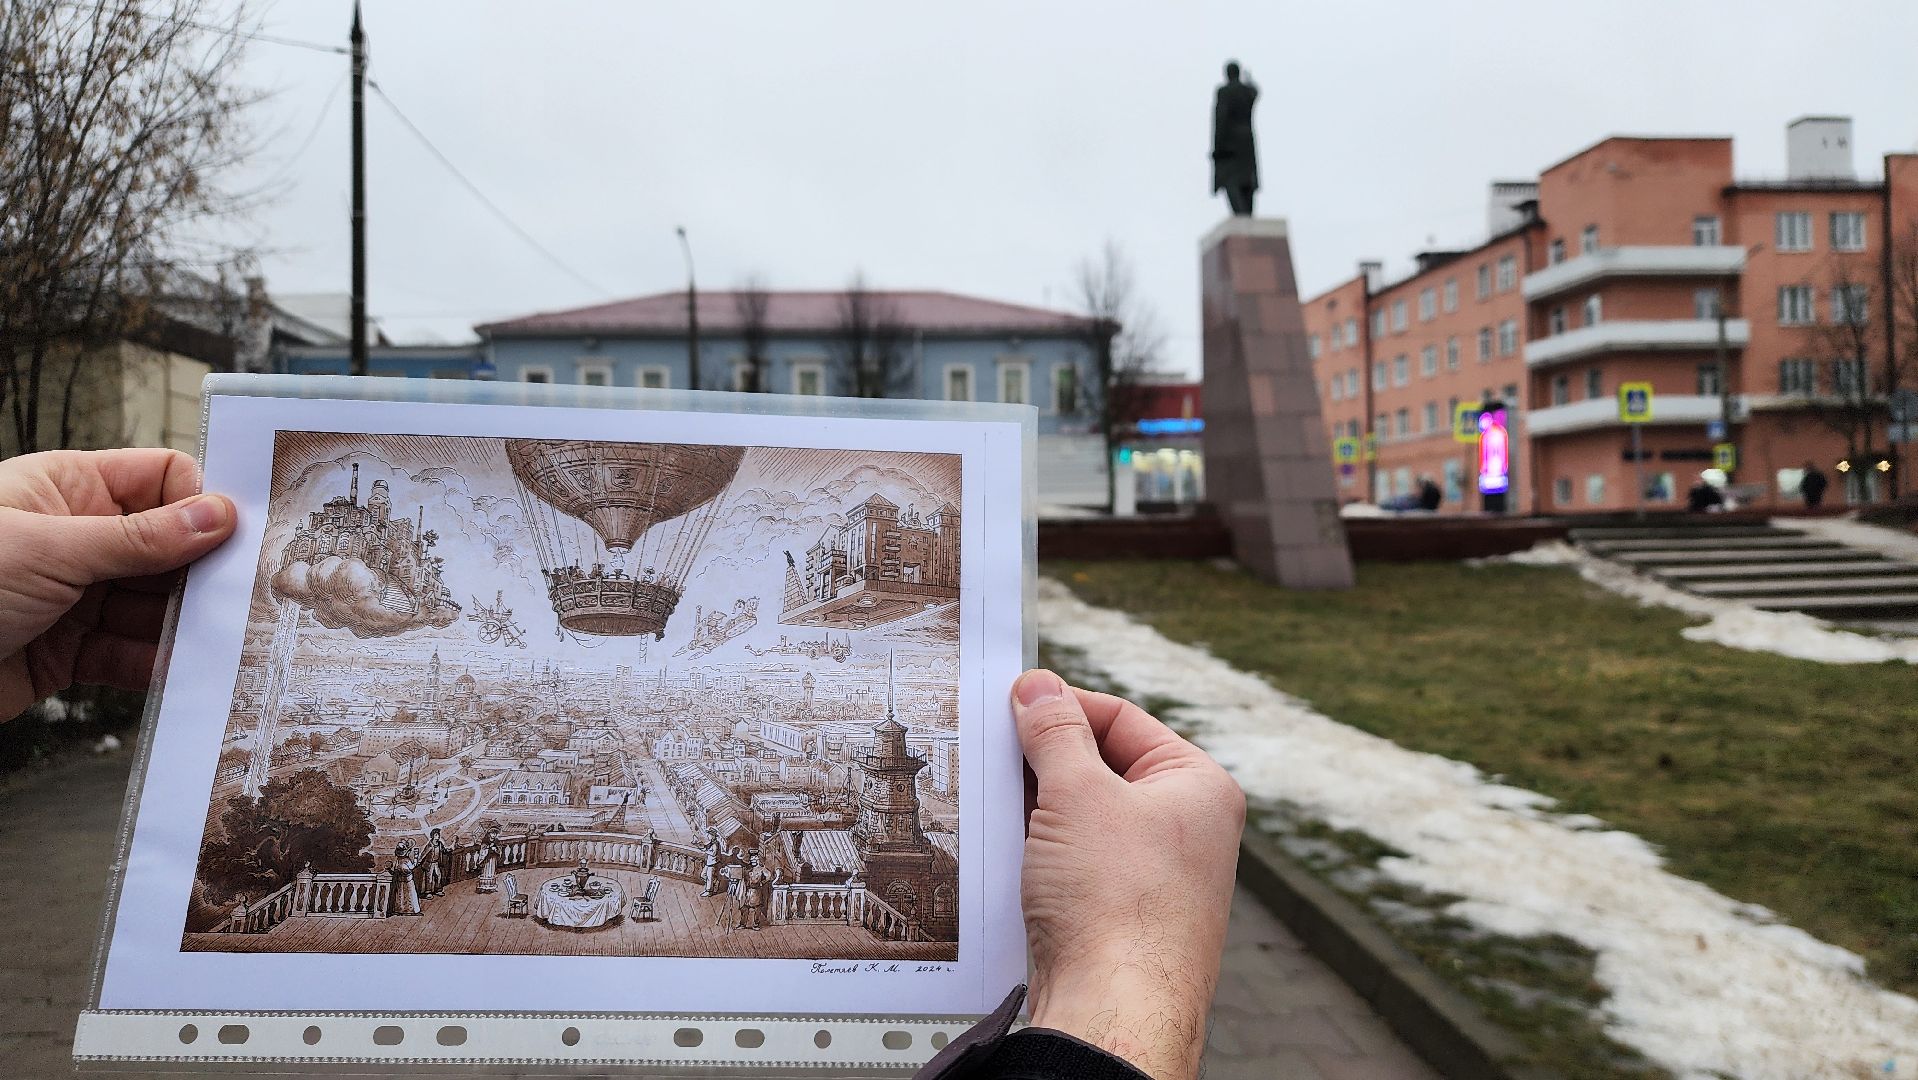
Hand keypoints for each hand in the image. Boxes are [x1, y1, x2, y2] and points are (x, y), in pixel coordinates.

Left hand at [0, 448, 236, 719]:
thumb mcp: (52, 550)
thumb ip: (141, 539)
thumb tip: (219, 515)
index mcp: (66, 488)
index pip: (160, 479)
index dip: (200, 503)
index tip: (238, 535)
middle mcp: (75, 537)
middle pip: (166, 547)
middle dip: (202, 571)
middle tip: (246, 594)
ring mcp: (72, 595)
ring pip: (153, 604)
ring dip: (186, 623)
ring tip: (223, 639)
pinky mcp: (66, 650)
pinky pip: (128, 652)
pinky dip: (157, 663)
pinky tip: (184, 670)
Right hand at [1011, 669, 1244, 1079]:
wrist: (1115, 1008)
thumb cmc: (1117, 905)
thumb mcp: (1076, 794)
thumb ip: (1054, 732)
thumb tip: (1038, 688)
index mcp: (1198, 786)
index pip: (1122, 719)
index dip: (1064, 707)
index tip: (1012, 705)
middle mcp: (1187, 829)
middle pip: (1102, 768)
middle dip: (1045, 763)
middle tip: (993, 753)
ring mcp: (1157, 876)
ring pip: (1084, 819)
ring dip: (1037, 811)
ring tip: (995, 806)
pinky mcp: (1124, 916)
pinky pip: (1077, 865)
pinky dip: (1041, 854)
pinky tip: (1007, 855)